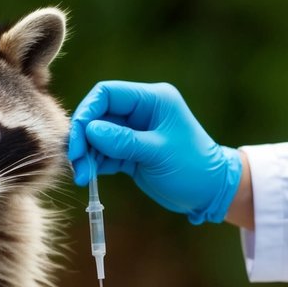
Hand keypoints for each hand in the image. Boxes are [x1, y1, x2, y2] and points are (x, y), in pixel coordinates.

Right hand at [68, 81, 242, 224]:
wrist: (210, 192)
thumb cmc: (193, 168)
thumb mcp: (158, 153)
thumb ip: (124, 140)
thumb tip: (90, 129)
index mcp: (152, 100)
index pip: (108, 94)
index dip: (88, 112)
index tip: (78, 138)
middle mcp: (141, 111)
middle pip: (99, 115)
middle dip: (84, 138)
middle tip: (77, 163)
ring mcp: (135, 132)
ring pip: (98, 136)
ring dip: (87, 155)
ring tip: (83, 177)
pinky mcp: (130, 151)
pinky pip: (104, 152)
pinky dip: (95, 163)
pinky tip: (89, 177)